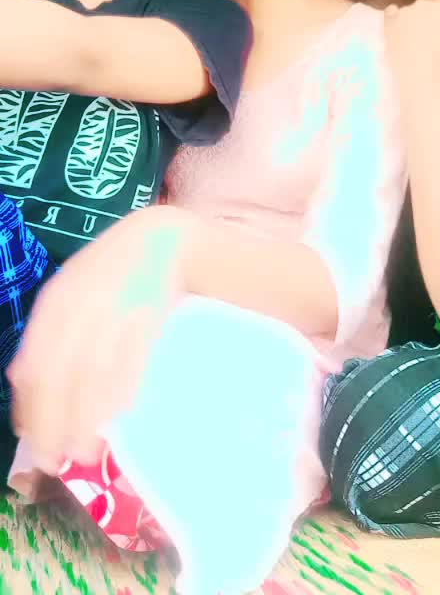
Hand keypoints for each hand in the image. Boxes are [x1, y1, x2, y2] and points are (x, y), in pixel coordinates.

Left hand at [8, 206, 186, 471]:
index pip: (33, 366)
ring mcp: (114, 310)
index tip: (31, 441)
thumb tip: (20, 380)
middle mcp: (79, 307)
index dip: (30, 409)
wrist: (161, 239)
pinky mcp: (147, 315)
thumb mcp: (69, 291)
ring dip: (85, 419)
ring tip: (83, 451)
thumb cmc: (111, 270)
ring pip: (91, 375)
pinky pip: (129, 362)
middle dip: (53, 423)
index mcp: (55, 302)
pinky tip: (116, 416)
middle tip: (54, 459)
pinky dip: (120, 392)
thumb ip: (45, 332)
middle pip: (58, 376)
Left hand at [384, 0, 439, 81]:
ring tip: (409, 44)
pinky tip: (395, 34)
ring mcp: (404, 11)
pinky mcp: (388, 21)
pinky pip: (390, 14)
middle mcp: (423, 4)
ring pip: (407, 13)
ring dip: (409, 23)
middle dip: (425, 21)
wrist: (418, 75)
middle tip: (425, 41)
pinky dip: (393, 21)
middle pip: (425, 9)